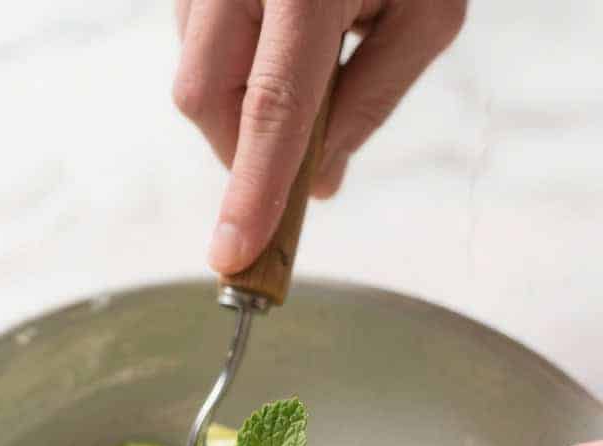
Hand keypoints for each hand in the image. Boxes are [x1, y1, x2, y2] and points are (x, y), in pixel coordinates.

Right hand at [174, 0, 465, 274]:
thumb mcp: (425, 16)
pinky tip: (271, 36)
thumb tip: (315, 186)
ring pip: (190, 73)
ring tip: (298, 63)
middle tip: (292, 164)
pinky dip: (227, 67)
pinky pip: (189, 38)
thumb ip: (370, 104)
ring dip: (237, 105)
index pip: (273, 108)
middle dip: (241, 152)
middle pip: (206, 98)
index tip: (234, 254)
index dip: (253, 190)